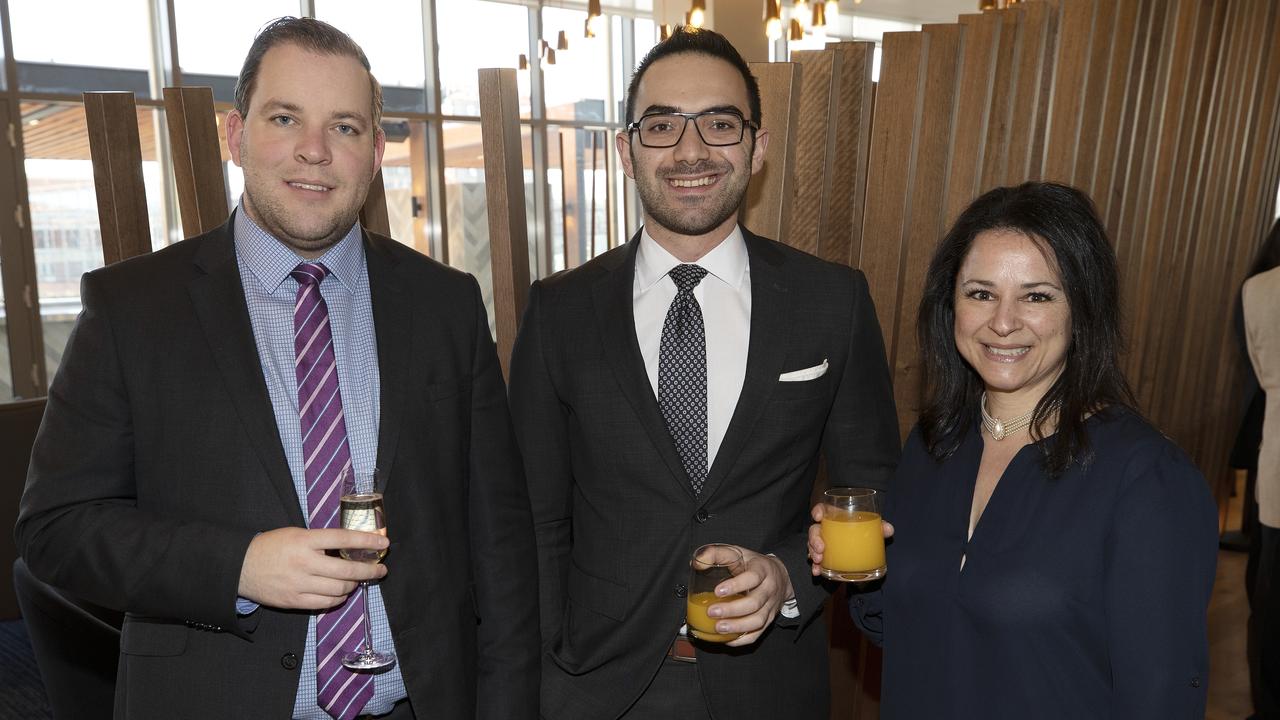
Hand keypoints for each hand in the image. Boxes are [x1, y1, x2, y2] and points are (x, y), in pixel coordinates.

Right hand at [238, 527, 388, 609]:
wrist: (240, 566)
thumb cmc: (271, 546)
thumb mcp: (296, 534)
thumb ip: (321, 541)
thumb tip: (352, 546)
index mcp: (305, 540)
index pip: (343, 539)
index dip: (367, 541)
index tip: (383, 543)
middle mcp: (304, 563)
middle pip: (347, 570)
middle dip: (369, 571)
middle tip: (380, 570)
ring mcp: (299, 584)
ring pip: (339, 590)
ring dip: (353, 585)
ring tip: (357, 581)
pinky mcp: (294, 601)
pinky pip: (325, 604)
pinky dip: (339, 599)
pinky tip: (342, 593)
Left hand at [701, 546, 793, 646]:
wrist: (780, 575)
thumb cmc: (752, 564)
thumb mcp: (737, 552)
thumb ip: (716, 554)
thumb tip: (697, 563)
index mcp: (762, 570)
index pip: (752, 578)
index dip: (736, 585)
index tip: (718, 591)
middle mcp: (769, 589)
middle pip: (754, 603)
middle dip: (732, 610)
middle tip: (712, 612)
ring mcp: (770, 606)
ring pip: (757, 621)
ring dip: (737, 627)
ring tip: (718, 628)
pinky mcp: (769, 620)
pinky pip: (758, 633)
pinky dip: (743, 640)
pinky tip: (727, 639)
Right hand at [807, 503, 893, 575]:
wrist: (864, 550)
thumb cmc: (865, 533)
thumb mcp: (873, 529)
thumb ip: (880, 528)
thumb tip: (889, 529)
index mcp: (837, 517)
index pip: (823, 509)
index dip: (818, 511)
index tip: (817, 517)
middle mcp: (827, 530)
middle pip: (815, 530)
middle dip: (814, 539)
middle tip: (821, 548)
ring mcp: (824, 543)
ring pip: (812, 545)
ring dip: (813, 553)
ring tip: (818, 561)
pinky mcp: (825, 557)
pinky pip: (816, 560)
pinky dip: (816, 566)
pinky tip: (817, 572)